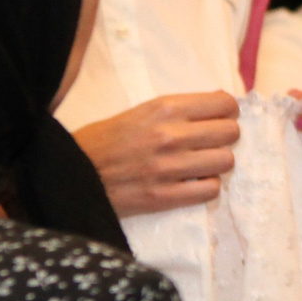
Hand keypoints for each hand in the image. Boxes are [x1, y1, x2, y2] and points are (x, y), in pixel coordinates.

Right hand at [74, 93, 240, 217]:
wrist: (70, 174)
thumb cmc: (104, 140)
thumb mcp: (140, 112)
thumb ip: (177, 110)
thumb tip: (220, 105)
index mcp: (165, 108)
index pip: (224, 104)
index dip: (227, 112)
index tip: (220, 118)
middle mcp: (171, 135)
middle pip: (231, 132)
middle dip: (224, 137)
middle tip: (209, 143)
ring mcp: (169, 167)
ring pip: (226, 161)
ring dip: (216, 164)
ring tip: (200, 165)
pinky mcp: (164, 197)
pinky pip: (210, 190)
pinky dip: (206, 187)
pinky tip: (192, 183)